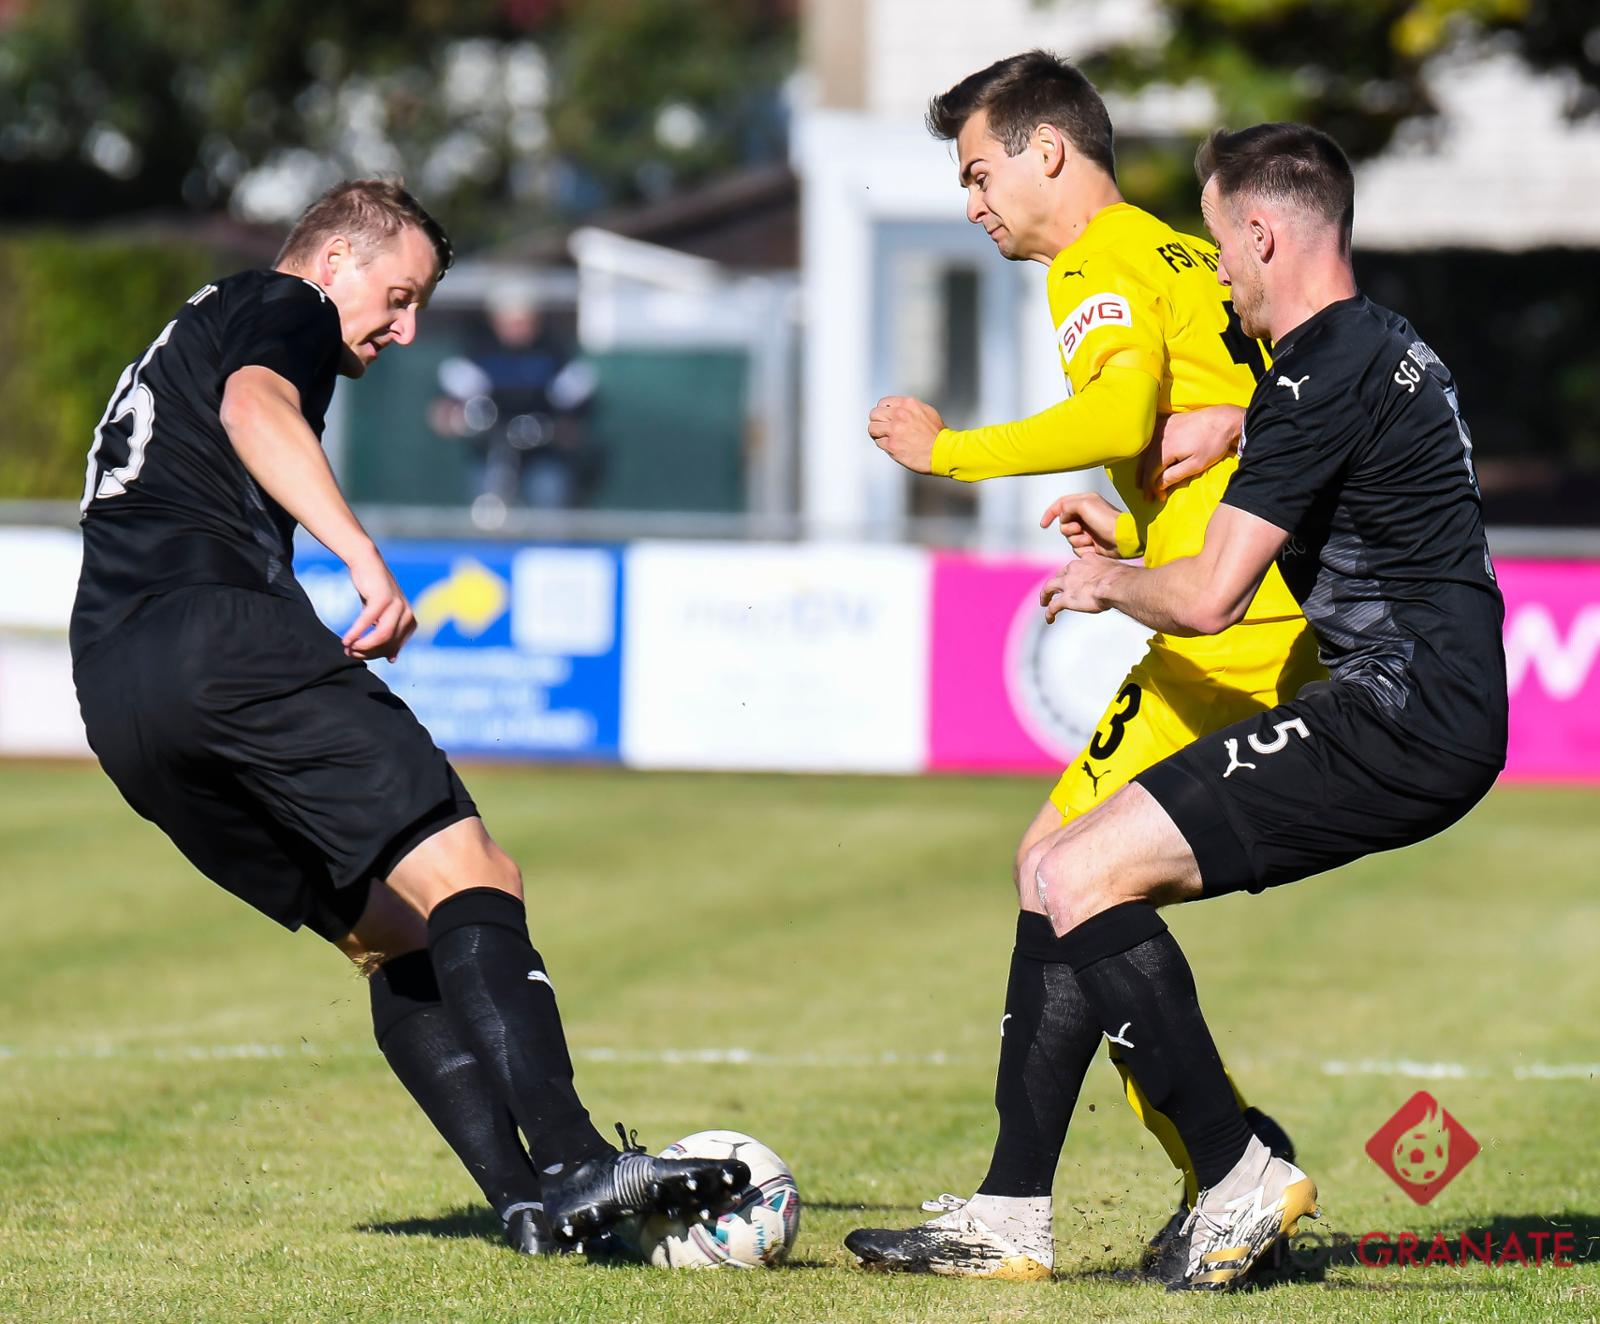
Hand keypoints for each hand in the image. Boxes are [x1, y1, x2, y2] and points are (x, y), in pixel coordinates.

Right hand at [342, 547, 416, 661]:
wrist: (367, 563)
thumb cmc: (373, 591)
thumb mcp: (383, 616)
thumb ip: (388, 635)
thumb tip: (391, 659)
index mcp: (410, 622)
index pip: (393, 648)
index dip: (374, 655)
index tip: (358, 654)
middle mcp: (408, 615)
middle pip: (387, 645)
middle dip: (366, 652)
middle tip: (350, 653)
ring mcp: (397, 606)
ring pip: (381, 637)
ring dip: (362, 646)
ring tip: (348, 648)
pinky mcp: (383, 599)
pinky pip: (368, 623)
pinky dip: (356, 633)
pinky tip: (346, 641)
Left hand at [867, 395, 943, 473]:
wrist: (943, 451)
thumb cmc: (937, 434)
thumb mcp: (926, 411)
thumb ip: (909, 408)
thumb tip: (895, 409)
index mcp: (907, 404)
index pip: (882, 403)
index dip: (883, 412)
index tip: (886, 418)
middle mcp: (899, 414)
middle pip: (874, 414)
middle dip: (878, 422)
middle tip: (883, 429)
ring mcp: (894, 430)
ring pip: (872, 428)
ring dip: (878, 434)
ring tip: (886, 438)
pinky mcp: (892, 445)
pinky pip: (879, 442)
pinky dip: (884, 445)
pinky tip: (894, 446)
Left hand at [1039, 554, 1120, 623]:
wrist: (1117, 584)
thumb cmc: (1122, 578)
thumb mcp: (1114, 568)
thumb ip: (1110, 573)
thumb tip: (1116, 581)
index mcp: (1087, 560)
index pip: (1076, 565)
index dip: (1073, 571)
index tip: (1073, 576)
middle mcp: (1074, 569)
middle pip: (1060, 574)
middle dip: (1056, 582)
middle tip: (1054, 589)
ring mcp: (1068, 584)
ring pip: (1049, 587)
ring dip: (1045, 595)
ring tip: (1044, 602)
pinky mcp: (1067, 599)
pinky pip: (1053, 606)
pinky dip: (1049, 613)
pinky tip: (1050, 619)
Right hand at [1040, 491, 1122, 557]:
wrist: (1123, 540)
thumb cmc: (1107, 520)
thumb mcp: (1085, 504)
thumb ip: (1067, 505)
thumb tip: (1062, 516)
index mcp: (1084, 502)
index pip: (1060, 505)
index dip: (1050, 514)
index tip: (1044, 525)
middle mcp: (1085, 515)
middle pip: (1063, 524)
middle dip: (1069, 529)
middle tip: (1080, 529)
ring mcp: (1088, 530)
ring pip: (1069, 538)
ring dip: (1077, 540)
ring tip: (1090, 540)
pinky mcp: (1091, 544)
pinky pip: (1077, 549)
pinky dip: (1083, 549)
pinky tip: (1094, 547)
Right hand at [1137, 405, 1243, 498]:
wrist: (1223, 419)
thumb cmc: (1212, 444)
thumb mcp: (1196, 465)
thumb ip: (1174, 475)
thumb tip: (1157, 486)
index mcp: (1165, 449)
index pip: (1150, 473)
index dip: (1151, 488)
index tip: (1156, 499)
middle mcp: (1158, 437)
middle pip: (1145, 463)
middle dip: (1144, 481)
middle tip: (1147, 495)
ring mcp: (1161, 428)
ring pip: (1146, 452)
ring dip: (1144, 468)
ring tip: (1143, 482)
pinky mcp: (1165, 422)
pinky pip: (1151, 442)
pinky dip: (1148, 454)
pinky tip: (1148, 462)